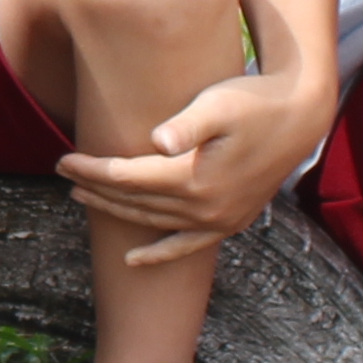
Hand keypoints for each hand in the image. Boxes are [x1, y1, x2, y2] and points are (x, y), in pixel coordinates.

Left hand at [52, 61, 325, 267]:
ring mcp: (219, 221)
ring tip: (82, 196)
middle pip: (135, 201)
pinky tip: (133, 261)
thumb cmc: (253, 101)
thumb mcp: (220, 104)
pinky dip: (159, 254)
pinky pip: (187, 247)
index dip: (93, 169)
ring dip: (116, 210)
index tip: (62, 158)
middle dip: (96, 187)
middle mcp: (206, 208)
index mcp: (195, 179)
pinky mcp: (230, 223)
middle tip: (62, 171)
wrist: (300, 117)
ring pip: (153, 221)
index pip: (129, 178)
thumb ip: (188, 123)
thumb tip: (159, 141)